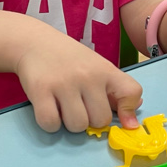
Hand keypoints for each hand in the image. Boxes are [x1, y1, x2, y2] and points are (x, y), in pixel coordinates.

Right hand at [15, 30, 142, 132]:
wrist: (34, 41)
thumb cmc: (69, 59)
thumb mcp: (97, 67)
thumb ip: (115, 92)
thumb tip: (132, 120)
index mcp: (105, 70)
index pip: (131, 92)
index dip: (129, 111)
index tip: (123, 119)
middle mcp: (88, 76)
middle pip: (101, 120)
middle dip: (90, 120)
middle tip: (79, 107)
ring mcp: (64, 83)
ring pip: (77, 126)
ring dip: (69, 123)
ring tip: (63, 107)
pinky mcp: (40, 90)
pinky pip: (51, 124)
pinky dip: (50, 123)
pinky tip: (48, 109)